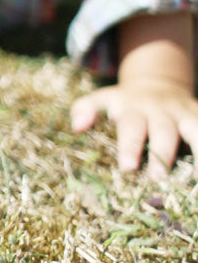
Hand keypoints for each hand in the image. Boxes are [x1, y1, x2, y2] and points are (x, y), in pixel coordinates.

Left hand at [71, 78, 197, 178]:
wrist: (157, 82)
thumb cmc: (123, 103)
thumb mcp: (102, 100)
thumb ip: (85, 110)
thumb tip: (77, 127)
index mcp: (134, 107)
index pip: (131, 126)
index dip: (130, 146)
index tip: (127, 168)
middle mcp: (162, 110)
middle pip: (163, 131)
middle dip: (162, 154)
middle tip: (158, 179)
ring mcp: (186, 113)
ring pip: (196, 129)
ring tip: (197, 180)